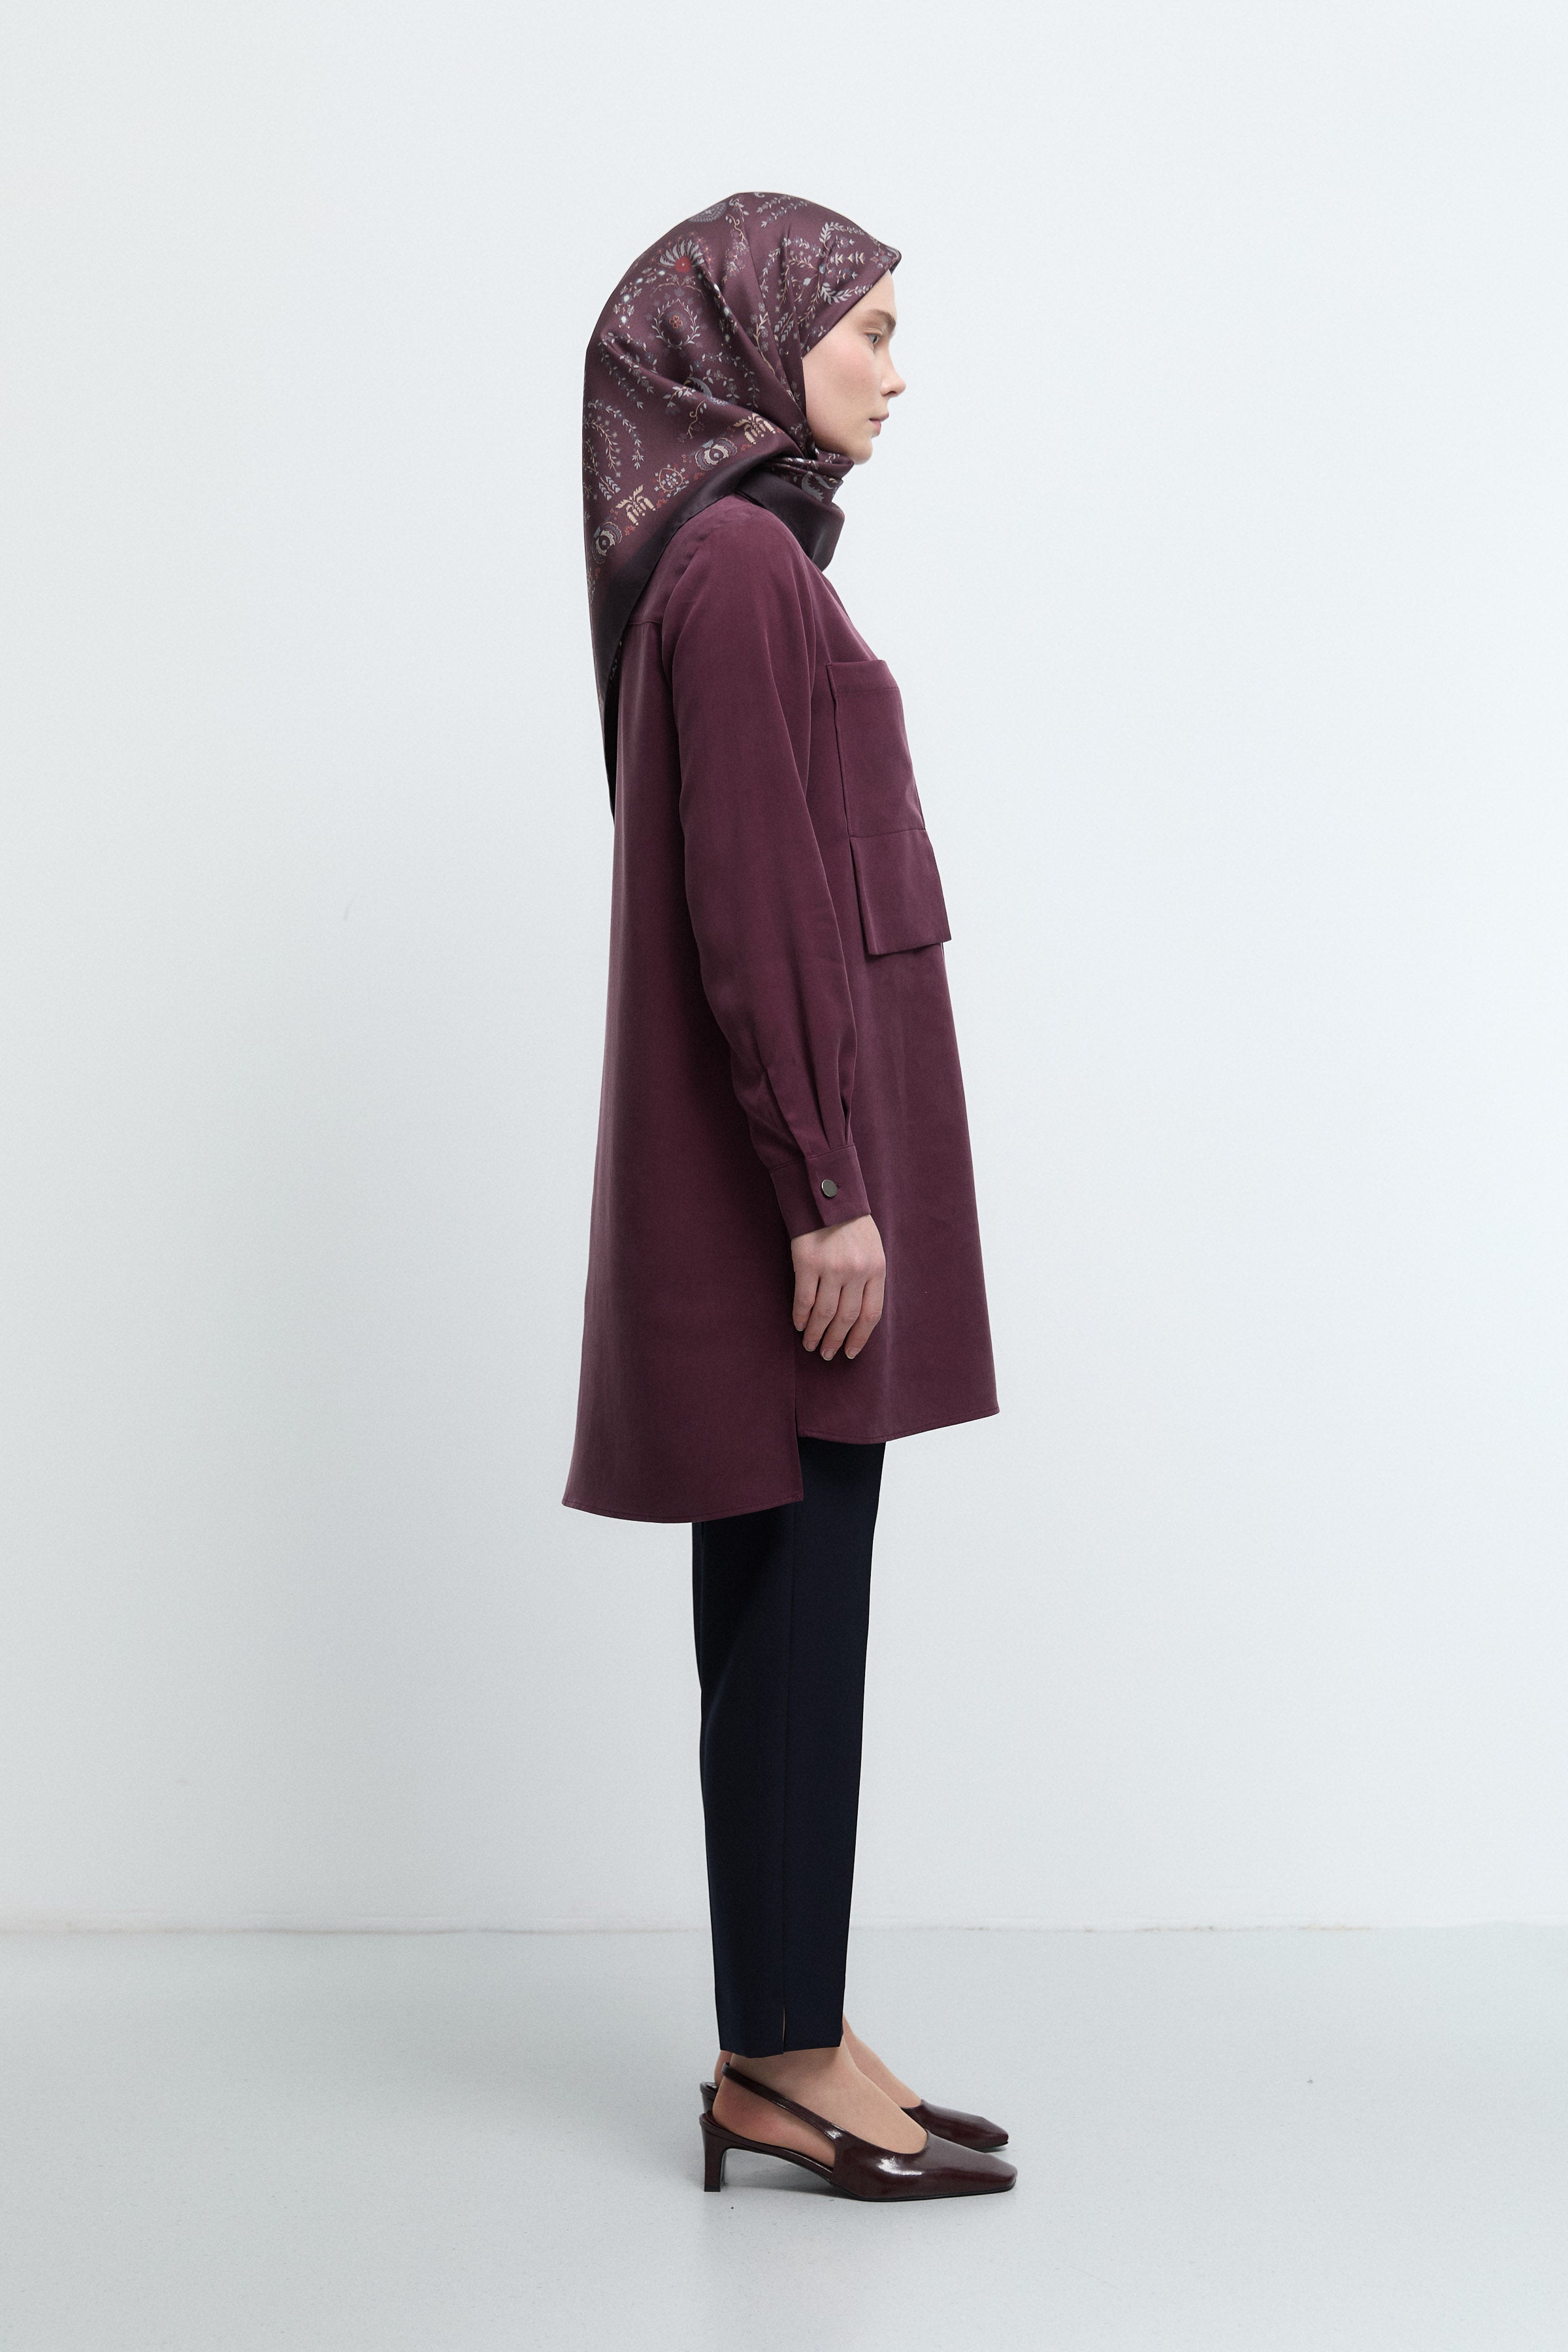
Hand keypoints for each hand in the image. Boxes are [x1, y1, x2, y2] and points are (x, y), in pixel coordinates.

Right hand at [790, 1215, 884, 1361]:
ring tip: (810, 1345)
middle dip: (836, 1340)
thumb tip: (858, 1314)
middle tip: (826, 1354)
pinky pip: (804, 1299)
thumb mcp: (872, 1248)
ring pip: (824, 1313)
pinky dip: (801, 1316)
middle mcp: (856, 1271)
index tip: (850, 1352)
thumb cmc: (851, 1223)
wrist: (827, 1193)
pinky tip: (799, 1324)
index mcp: (876, 1269)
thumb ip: (869, 1278)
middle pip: (847, 1318)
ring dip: (816, 1333)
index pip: (870, 1314)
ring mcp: (831, 1268)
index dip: (860, 1337)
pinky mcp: (807, 1262)